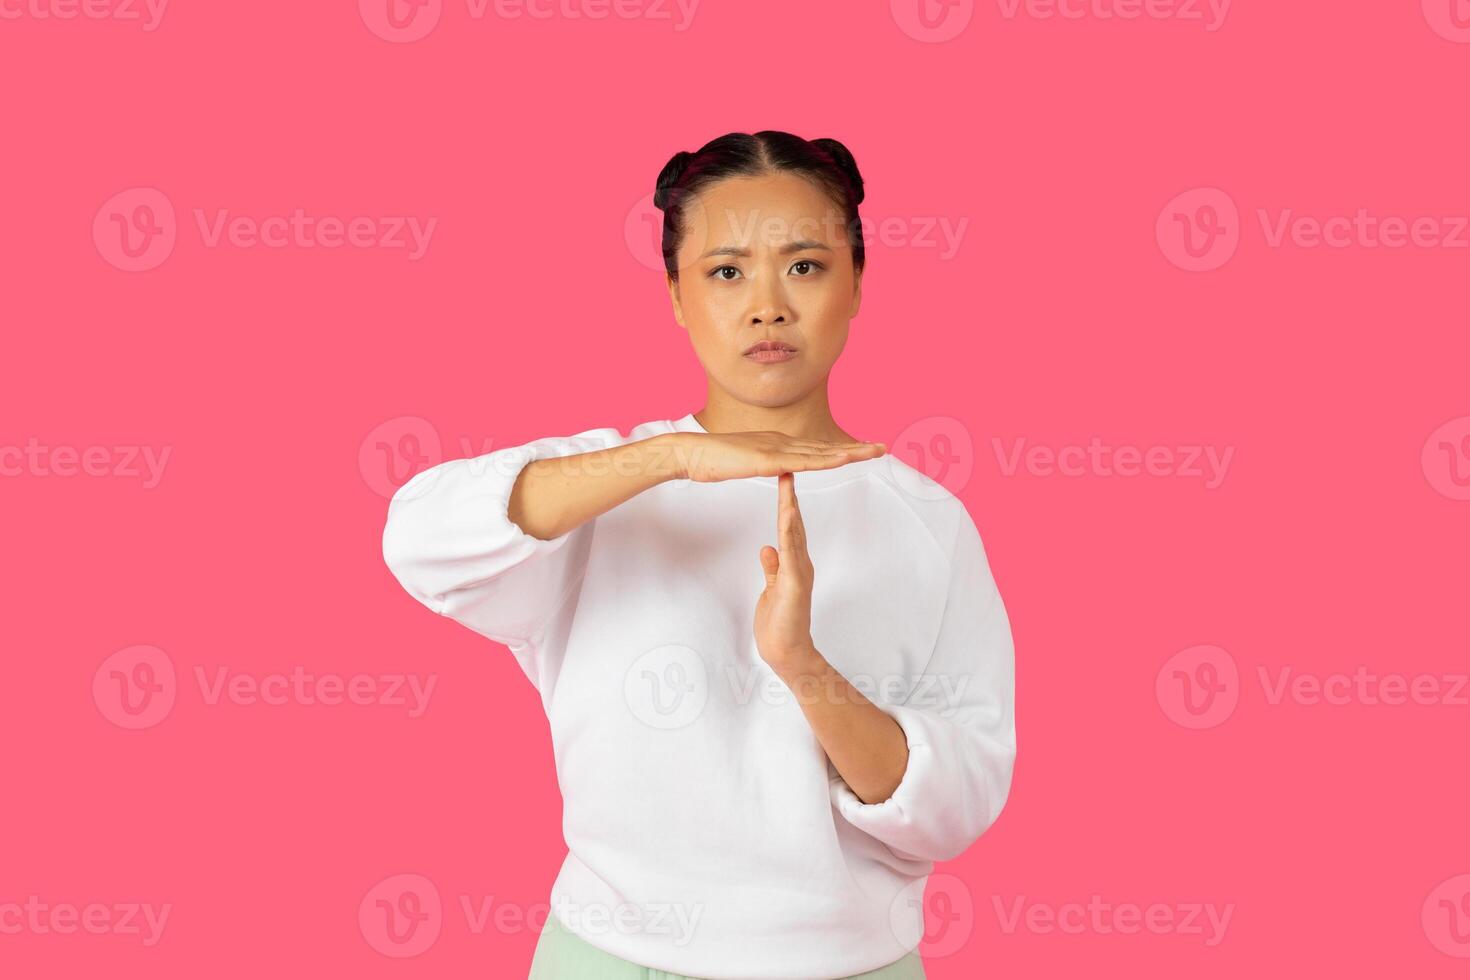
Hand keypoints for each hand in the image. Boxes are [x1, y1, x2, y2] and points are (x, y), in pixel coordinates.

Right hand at [672, 430, 883, 482]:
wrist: (692, 454)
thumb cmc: (713, 460)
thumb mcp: (746, 462)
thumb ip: (764, 462)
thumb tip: (778, 467)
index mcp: (778, 444)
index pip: (817, 448)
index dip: (841, 449)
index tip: (863, 450)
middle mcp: (782, 442)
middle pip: (826, 446)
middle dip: (856, 447)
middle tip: (883, 447)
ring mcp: (776, 448)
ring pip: (821, 451)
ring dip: (850, 451)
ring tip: (874, 451)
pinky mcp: (768, 459)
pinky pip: (802, 461)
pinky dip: (826, 459)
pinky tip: (843, 458)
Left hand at [754, 471, 822, 673]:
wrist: (786, 651)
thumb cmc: (779, 624)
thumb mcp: (772, 589)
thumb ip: (772, 568)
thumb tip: (767, 547)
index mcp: (794, 563)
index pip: (788, 527)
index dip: (785, 503)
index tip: (781, 480)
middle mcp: (800, 563)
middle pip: (793, 524)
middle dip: (789, 496)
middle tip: (787, 468)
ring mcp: (799, 572)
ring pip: (794, 534)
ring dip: (790, 507)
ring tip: (788, 482)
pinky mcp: (795, 583)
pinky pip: (791, 553)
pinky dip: (789, 533)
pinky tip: (788, 515)